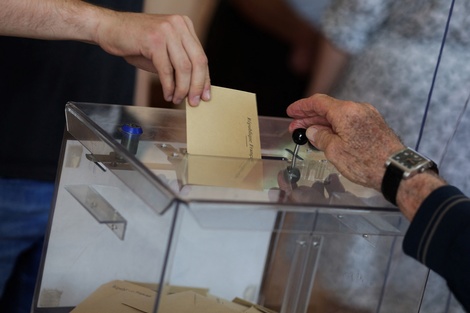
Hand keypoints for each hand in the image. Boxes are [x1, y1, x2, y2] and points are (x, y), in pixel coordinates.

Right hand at [95, 12, 210, 105]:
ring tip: (177, 99)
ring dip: (182, 88)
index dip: (205, 79)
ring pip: (184, 68)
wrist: (108, 28)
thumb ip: (179, 64)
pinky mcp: (153, 40)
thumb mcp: (163, 51)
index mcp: (184, 25)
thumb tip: (194, 87)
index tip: (206, 95)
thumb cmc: (135, 42)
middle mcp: (178, 25)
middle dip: (197, 86)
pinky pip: (167, 70)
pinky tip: (167, 94)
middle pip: (198, 61)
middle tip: (194, 102)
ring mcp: (166, 30)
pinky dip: (168, 86)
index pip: (201, 56)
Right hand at [287, 94, 403, 190]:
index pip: (318, 102)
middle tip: (296, 126)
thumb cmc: (367, 162)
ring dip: (322, 123)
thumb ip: (320, 137)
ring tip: (309, 133)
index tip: (292, 111)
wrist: (394, 170)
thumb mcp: (334, 151)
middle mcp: (358, 109)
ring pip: (339, 115)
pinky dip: (336, 126)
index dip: (302, 106)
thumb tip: (313, 131)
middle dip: (310, 117)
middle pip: (328, 108)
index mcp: (346, 111)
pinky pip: (349, 121)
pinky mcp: (374, 125)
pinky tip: (328, 135)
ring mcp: (367, 116)